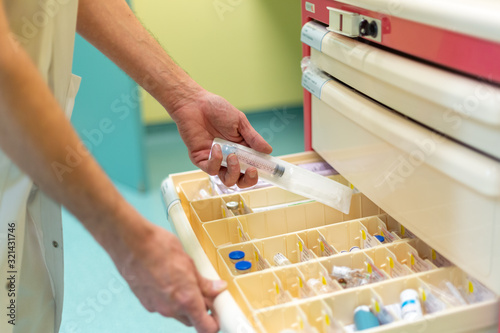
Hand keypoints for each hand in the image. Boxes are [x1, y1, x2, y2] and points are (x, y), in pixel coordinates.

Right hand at [109, 221, 225, 332]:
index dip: (215, 323)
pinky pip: (162, 305)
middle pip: (191, 319)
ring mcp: (156, 307)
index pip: (206, 327)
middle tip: (204, 292)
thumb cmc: (158, 247)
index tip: (219, 314)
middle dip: (199, 310)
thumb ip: (203, 282)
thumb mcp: (189, 262)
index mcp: (186, 299)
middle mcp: (171, 308)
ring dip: (183, 303)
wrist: (130, 242)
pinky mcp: (144, 302)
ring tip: (184, 279)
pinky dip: (168, 298)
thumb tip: (217, 289)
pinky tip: (168, 279)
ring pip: (176, 312)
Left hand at [171, 90, 271, 187]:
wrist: (194, 103)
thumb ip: (253, 138)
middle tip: (251, 169)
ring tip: (233, 156)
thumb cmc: (217, 109)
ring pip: (227, 180)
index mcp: (241, 150)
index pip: (252, 167)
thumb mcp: (240, 122)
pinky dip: (216, 161)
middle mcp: (229, 158)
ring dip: (233, 171)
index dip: (260, 172)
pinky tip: (217, 147)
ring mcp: (215, 160)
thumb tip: (268, 151)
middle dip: (248, 180)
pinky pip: (211, 169)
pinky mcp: (201, 160)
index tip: (266, 169)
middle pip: (240, 180)